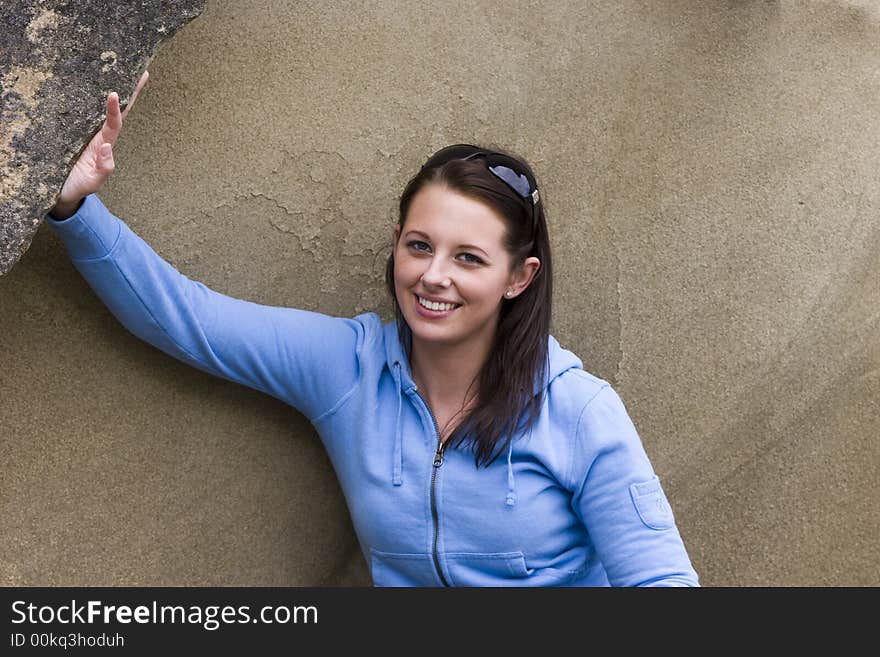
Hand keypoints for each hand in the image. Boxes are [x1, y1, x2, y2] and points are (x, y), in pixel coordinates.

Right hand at [50, 70, 149, 218]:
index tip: (114, 93)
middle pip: (112, 110)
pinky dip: (79, 97)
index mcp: (102, 144)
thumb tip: (107, 147)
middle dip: (128, 92)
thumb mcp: (93, 181)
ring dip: (103, 89)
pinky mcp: (65, 131)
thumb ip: (104, 168)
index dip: (115, 109)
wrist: (58, 192)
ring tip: (115, 68)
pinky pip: (74, 112)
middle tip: (141, 73)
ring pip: (93, 107)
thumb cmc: (77, 186)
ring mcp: (81, 131)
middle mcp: (95, 134)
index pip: (114, 123)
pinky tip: (81, 82)